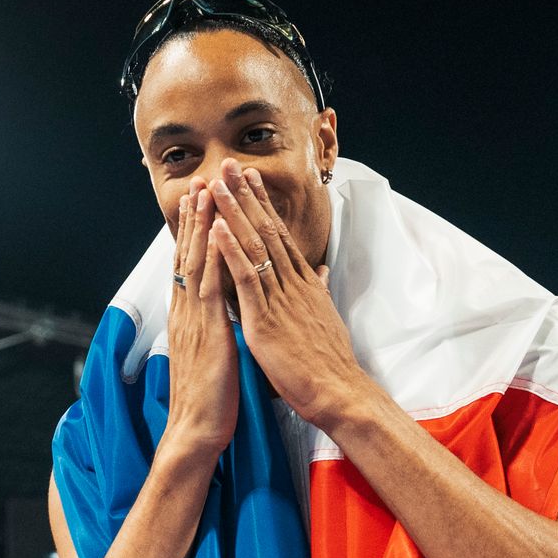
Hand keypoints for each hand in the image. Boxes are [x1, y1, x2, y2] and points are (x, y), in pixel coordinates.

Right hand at [161, 181, 237, 459]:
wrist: (196, 430)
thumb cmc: (211, 400)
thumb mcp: (217, 356)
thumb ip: (219, 332)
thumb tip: (226, 317)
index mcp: (191, 317)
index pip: (192, 266)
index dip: (197, 234)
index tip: (204, 204)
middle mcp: (187, 311)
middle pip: (190, 254)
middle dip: (197, 217)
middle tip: (202, 181)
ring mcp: (194, 318)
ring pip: (197, 261)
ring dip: (203, 224)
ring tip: (207, 191)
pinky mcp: (208, 329)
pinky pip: (211, 285)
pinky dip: (214, 256)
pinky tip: (219, 232)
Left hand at [207, 158, 373, 430]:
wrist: (340, 393)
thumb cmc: (331, 365)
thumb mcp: (326, 320)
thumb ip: (319, 292)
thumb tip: (320, 274)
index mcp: (303, 286)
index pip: (280, 237)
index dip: (264, 206)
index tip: (251, 181)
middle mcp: (292, 285)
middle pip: (267, 230)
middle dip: (247, 196)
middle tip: (230, 165)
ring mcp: (280, 299)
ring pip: (254, 247)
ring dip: (234, 213)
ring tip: (218, 184)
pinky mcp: (266, 318)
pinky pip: (247, 278)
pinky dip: (231, 251)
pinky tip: (218, 229)